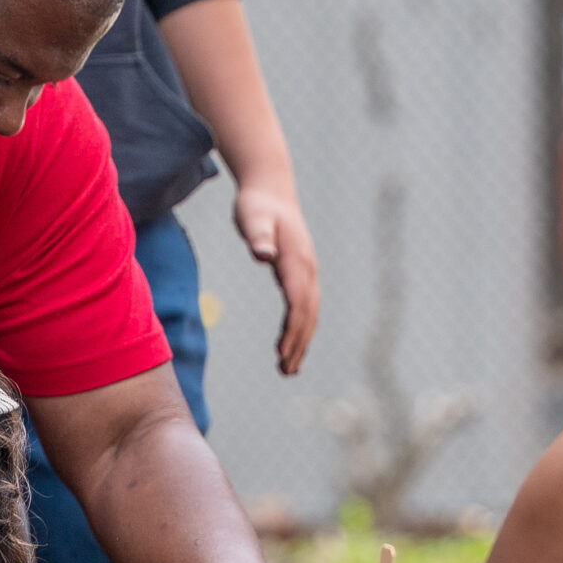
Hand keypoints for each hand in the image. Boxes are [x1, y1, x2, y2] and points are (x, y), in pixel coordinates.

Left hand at [232, 179, 318, 374]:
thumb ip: (257, 236)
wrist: (271, 190)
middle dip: (299, 344)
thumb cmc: (257, 205)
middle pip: (308, 314)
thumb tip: (263, 255)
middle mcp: (307, 269)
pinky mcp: (302, 273)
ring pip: (310, 314)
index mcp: (296, 260)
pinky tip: (290, 345)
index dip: (292, 329)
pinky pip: (305, 307)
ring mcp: (308, 271)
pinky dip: (301, 329)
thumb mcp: (252, 217)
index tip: (282, 352)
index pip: (298, 302)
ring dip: (302, 342)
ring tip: (288, 369)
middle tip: (285, 371)